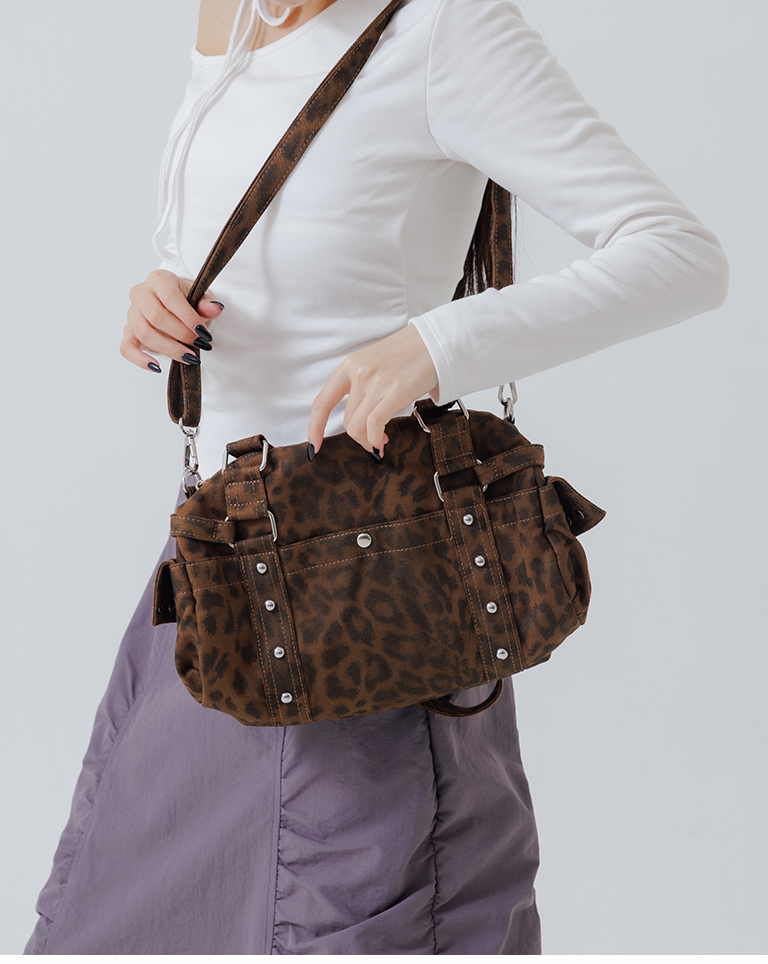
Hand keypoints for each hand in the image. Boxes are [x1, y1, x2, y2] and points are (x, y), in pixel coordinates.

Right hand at [121, 269, 223, 372]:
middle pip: (156, 317)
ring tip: (188, 357)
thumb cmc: (187, 300)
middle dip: (181, 334)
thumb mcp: (201, 297)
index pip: (170, 298)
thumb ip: (207, 303)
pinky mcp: (128, 332)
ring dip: (168, 349)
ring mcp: (132, 314)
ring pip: (144, 333)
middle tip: (199, 344)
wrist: (175, 306)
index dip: (188, 317)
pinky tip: (156, 366)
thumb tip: (215, 308)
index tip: (203, 333)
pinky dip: (140, 359)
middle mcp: (140, 294)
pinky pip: (127, 348)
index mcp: (159, 280)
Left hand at [307, 324, 437, 457]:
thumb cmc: (408, 355)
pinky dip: (376, 439)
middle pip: (346, 421)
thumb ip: (360, 385)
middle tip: (373, 441)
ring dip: (369, 441)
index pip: (322, 401)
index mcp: (350, 366)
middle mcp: (359, 373)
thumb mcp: (374, 364)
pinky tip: (383, 440)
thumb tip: (354, 418)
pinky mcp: (395, 391)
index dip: (315, 427)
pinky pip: (374, 425)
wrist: (435, 342)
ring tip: (381, 440)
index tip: (314, 445)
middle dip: (358, 437)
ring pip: (357, 427)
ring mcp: (376, 382)